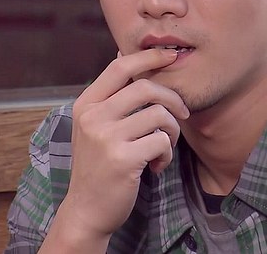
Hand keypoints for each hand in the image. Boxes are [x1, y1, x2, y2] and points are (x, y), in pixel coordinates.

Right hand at [51, 48, 189, 246]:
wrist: (86, 211)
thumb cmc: (97, 167)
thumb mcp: (93, 127)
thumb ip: (109, 97)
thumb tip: (124, 54)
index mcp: (85, 104)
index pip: (120, 66)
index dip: (149, 56)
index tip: (171, 56)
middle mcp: (93, 117)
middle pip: (145, 87)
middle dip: (172, 98)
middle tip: (181, 114)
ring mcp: (106, 138)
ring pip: (159, 115)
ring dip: (171, 131)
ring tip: (163, 147)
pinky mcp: (123, 159)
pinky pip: (161, 142)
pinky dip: (166, 154)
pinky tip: (156, 166)